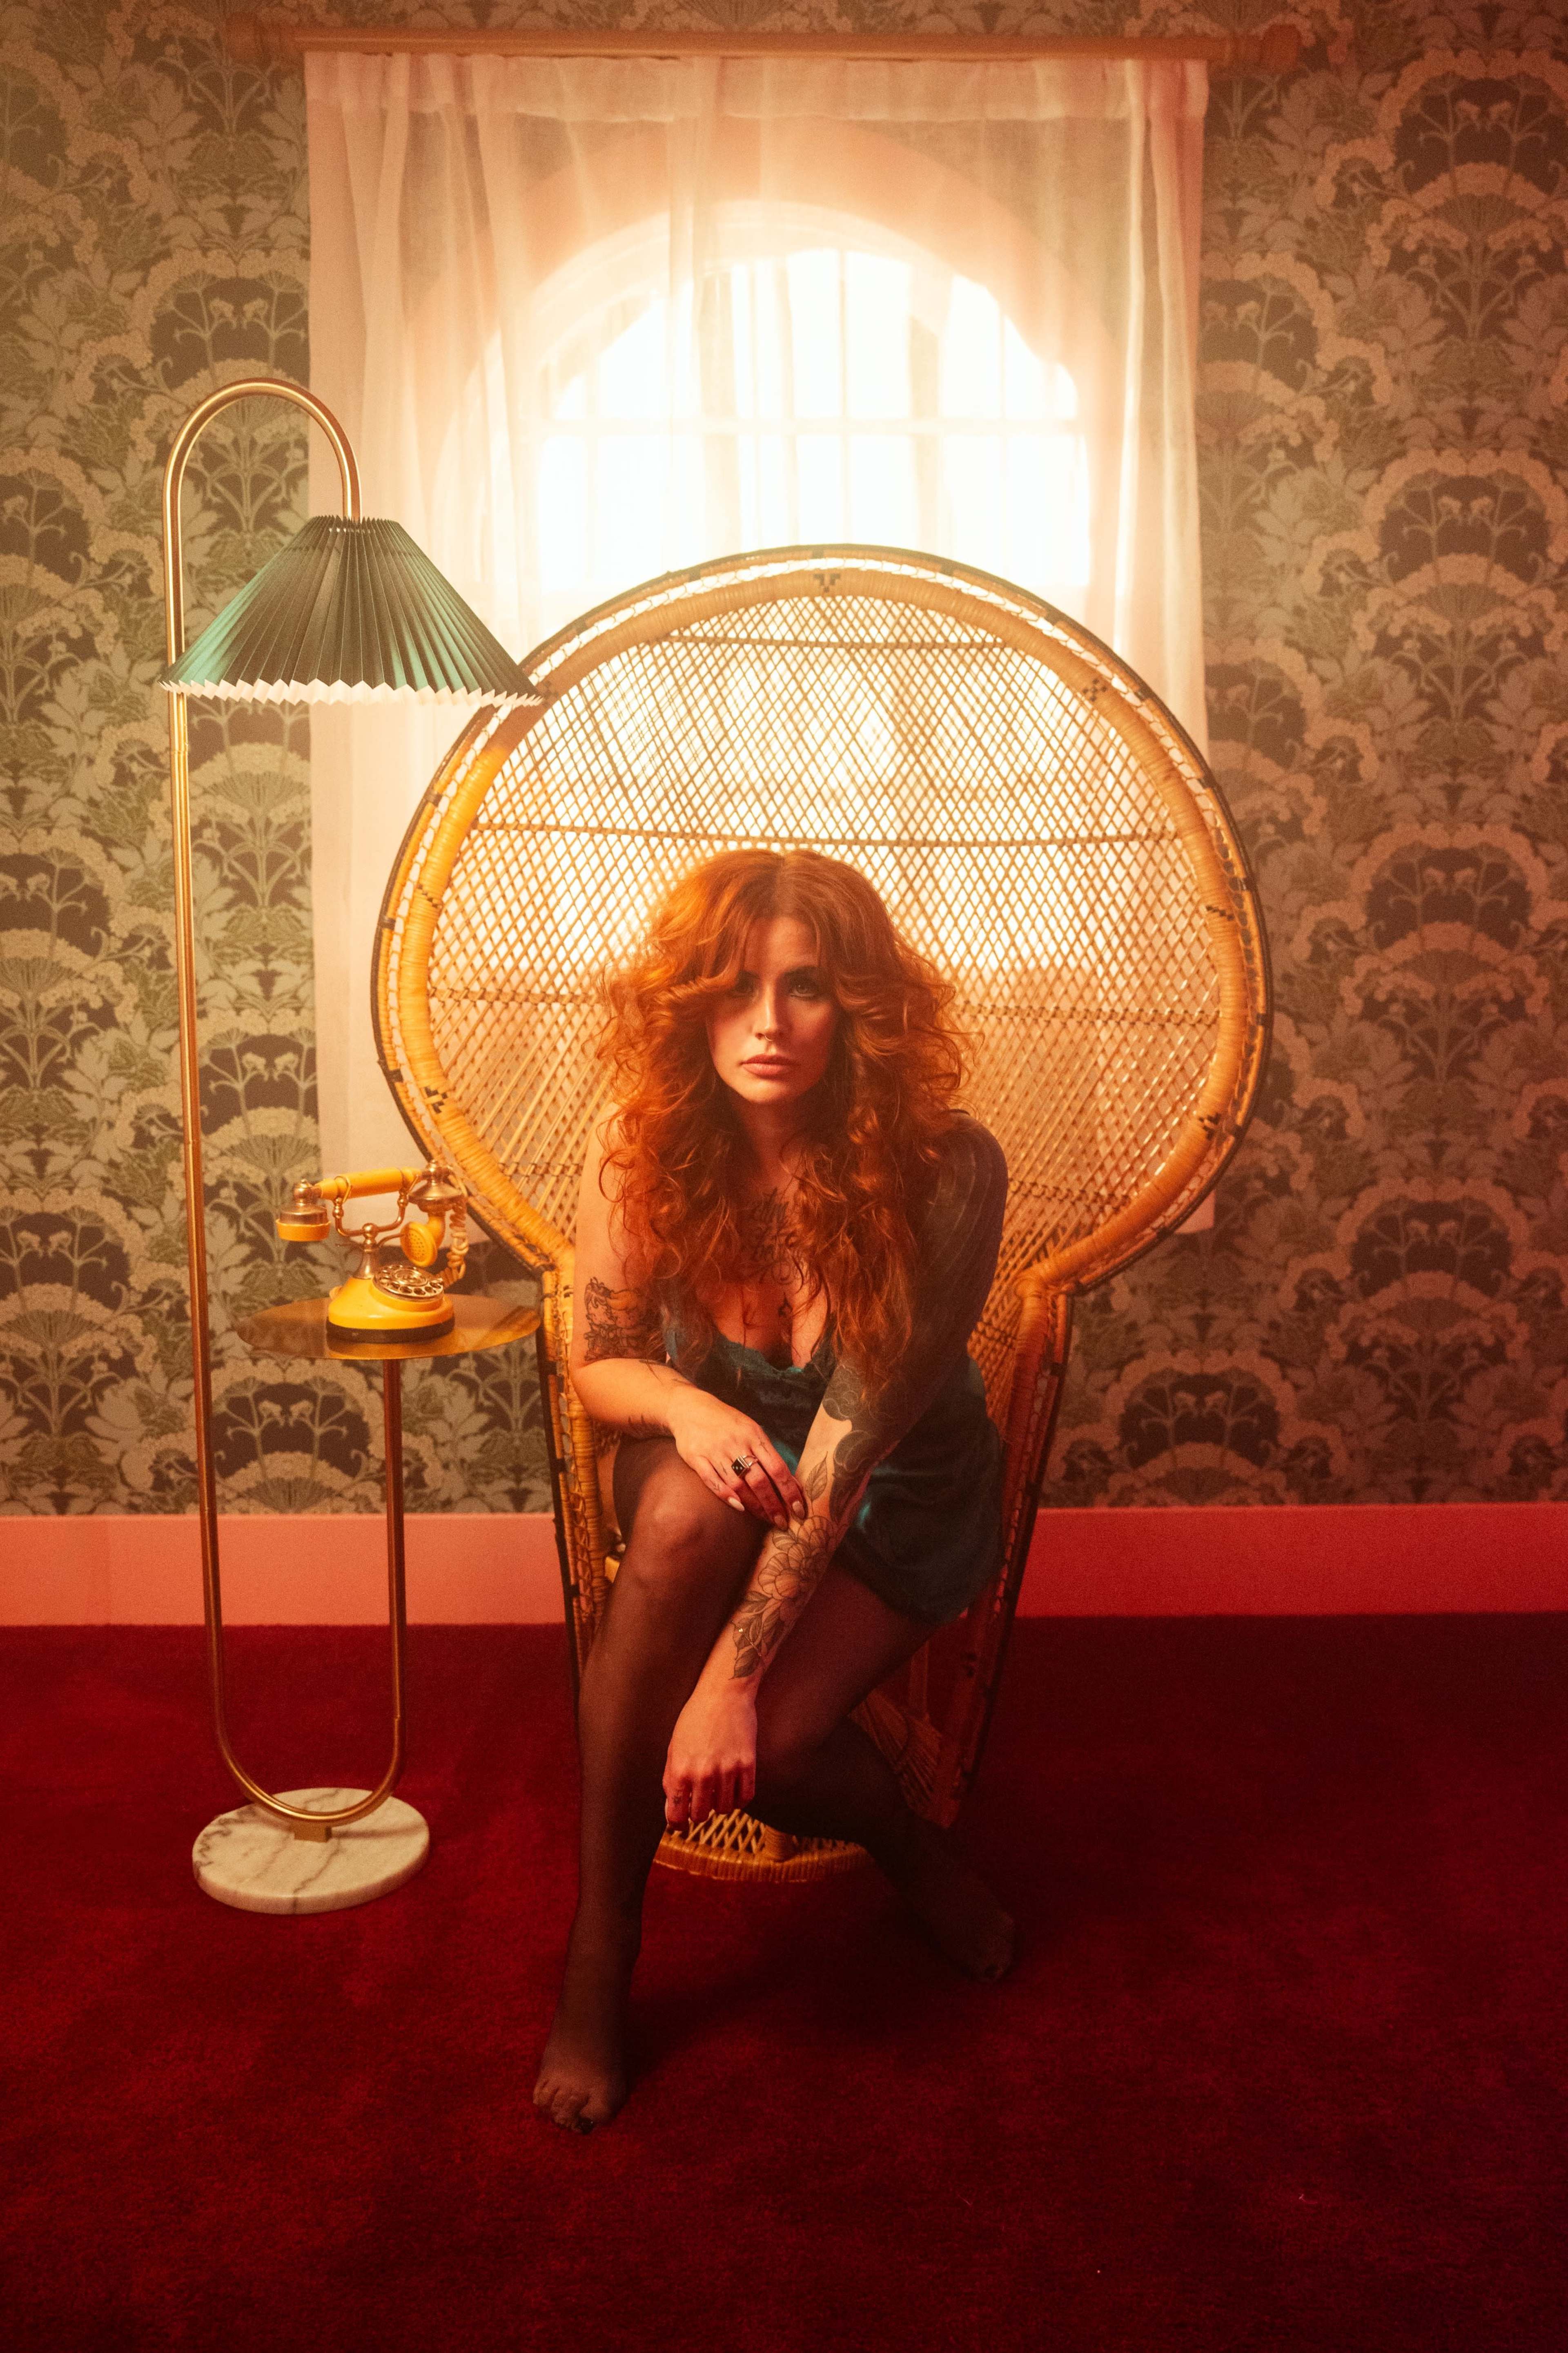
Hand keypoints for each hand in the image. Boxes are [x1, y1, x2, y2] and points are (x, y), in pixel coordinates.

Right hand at [664, 1390, 807, 1529]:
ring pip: (738, 1484)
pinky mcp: (697, 1458)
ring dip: (754, 1505)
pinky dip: (727, 1496)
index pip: (778, 1467)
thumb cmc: (727, 1423)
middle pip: (759, 1480)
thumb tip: (791, 1482)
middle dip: (774, 1505)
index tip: (799, 1509)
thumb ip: (768, 1454)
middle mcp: (736, 1443)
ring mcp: (716, 1451)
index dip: (790, 1491)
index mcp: (754, 1435)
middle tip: (782, 1523)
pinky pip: (713, 1481)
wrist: (690, 1408)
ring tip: (765, 1519)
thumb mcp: (751, 1430)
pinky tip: (739, 1507)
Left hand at [664, 1683, 757, 1827]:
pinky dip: (740, 1799)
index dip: (678, 1823)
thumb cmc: (695, 1717)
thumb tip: (672, 1807)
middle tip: (701, 1803)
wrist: (723, 1693)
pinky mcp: (747, 1764)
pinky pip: (745, 1797)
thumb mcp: (673, 1747)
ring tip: (718, 1792)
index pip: (677, 1813)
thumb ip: (671, 1778)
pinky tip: (734, 1790)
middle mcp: (703, 1773)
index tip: (681, 1823)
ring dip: (720, 1805)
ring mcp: (727, 1769)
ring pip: (724, 1809)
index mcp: (680, 1769)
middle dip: (699, 1813)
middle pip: (701, 1815)